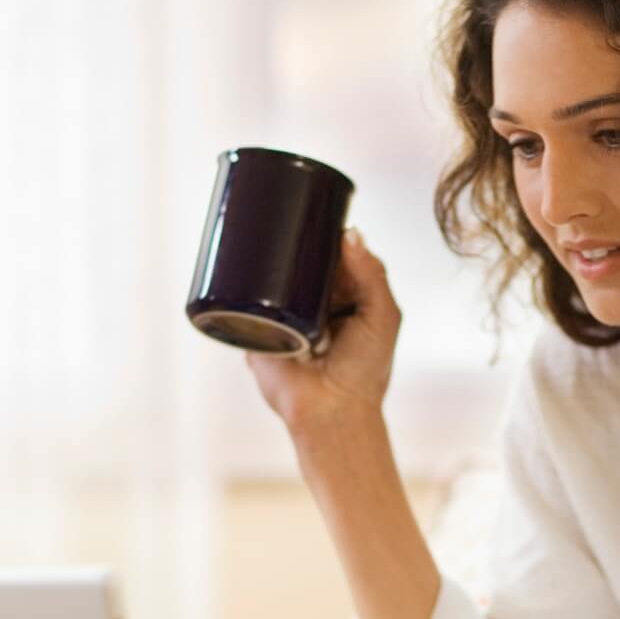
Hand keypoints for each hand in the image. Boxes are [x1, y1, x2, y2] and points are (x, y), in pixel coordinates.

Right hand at [245, 229, 400, 435]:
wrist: (330, 410)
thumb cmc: (363, 370)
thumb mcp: (382, 317)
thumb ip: (372, 276)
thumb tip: (351, 233)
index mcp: (346, 294)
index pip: (334, 252)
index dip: (326, 231)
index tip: (317, 208)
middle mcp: (314, 300)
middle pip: (300, 257)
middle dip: (293, 237)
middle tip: (285, 216)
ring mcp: (284, 312)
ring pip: (271, 273)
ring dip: (265, 255)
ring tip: (262, 233)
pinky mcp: (257, 326)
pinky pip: (243, 299)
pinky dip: (240, 280)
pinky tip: (237, 259)